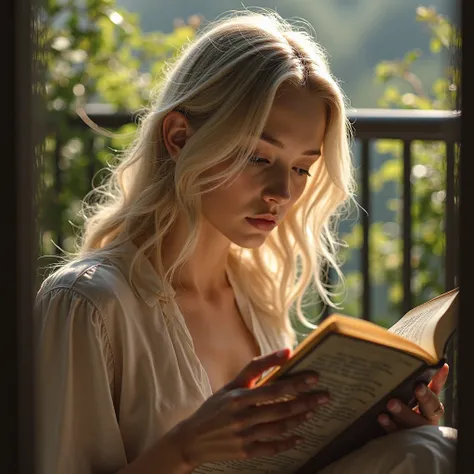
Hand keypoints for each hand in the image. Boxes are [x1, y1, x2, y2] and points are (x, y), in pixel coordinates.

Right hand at [170, 349, 328, 469]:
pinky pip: (273, 447)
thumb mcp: (233, 384)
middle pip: (281, 409)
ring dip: (299, 419)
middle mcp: (242, 417)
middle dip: (306, 402)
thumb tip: (286, 352)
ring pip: (280, 428)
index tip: (315, 377)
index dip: (296, 383)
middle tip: (324, 396)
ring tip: (312, 411)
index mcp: (238, 397)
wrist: (193, 438)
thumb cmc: (216, 406)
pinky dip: (288, 442)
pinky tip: (299, 436)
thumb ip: (257, 367)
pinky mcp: (246, 452)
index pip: (274, 389)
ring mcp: (244, 437)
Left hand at [377, 363, 448, 432]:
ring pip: (413, 422)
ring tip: (391, 404)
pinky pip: (397, 432)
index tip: (420, 385)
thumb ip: (426, 381)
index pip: (435, 396)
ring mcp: (415, 429)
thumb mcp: (417, 393)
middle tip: (415, 389)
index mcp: (431, 406)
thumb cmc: (409, 404)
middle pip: (429, 409)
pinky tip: (382, 417)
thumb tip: (437, 363)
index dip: (431, 390)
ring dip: (403, 412)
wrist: (401, 430)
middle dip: (423, 399)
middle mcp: (426, 418)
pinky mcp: (401, 436)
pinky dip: (389, 425)